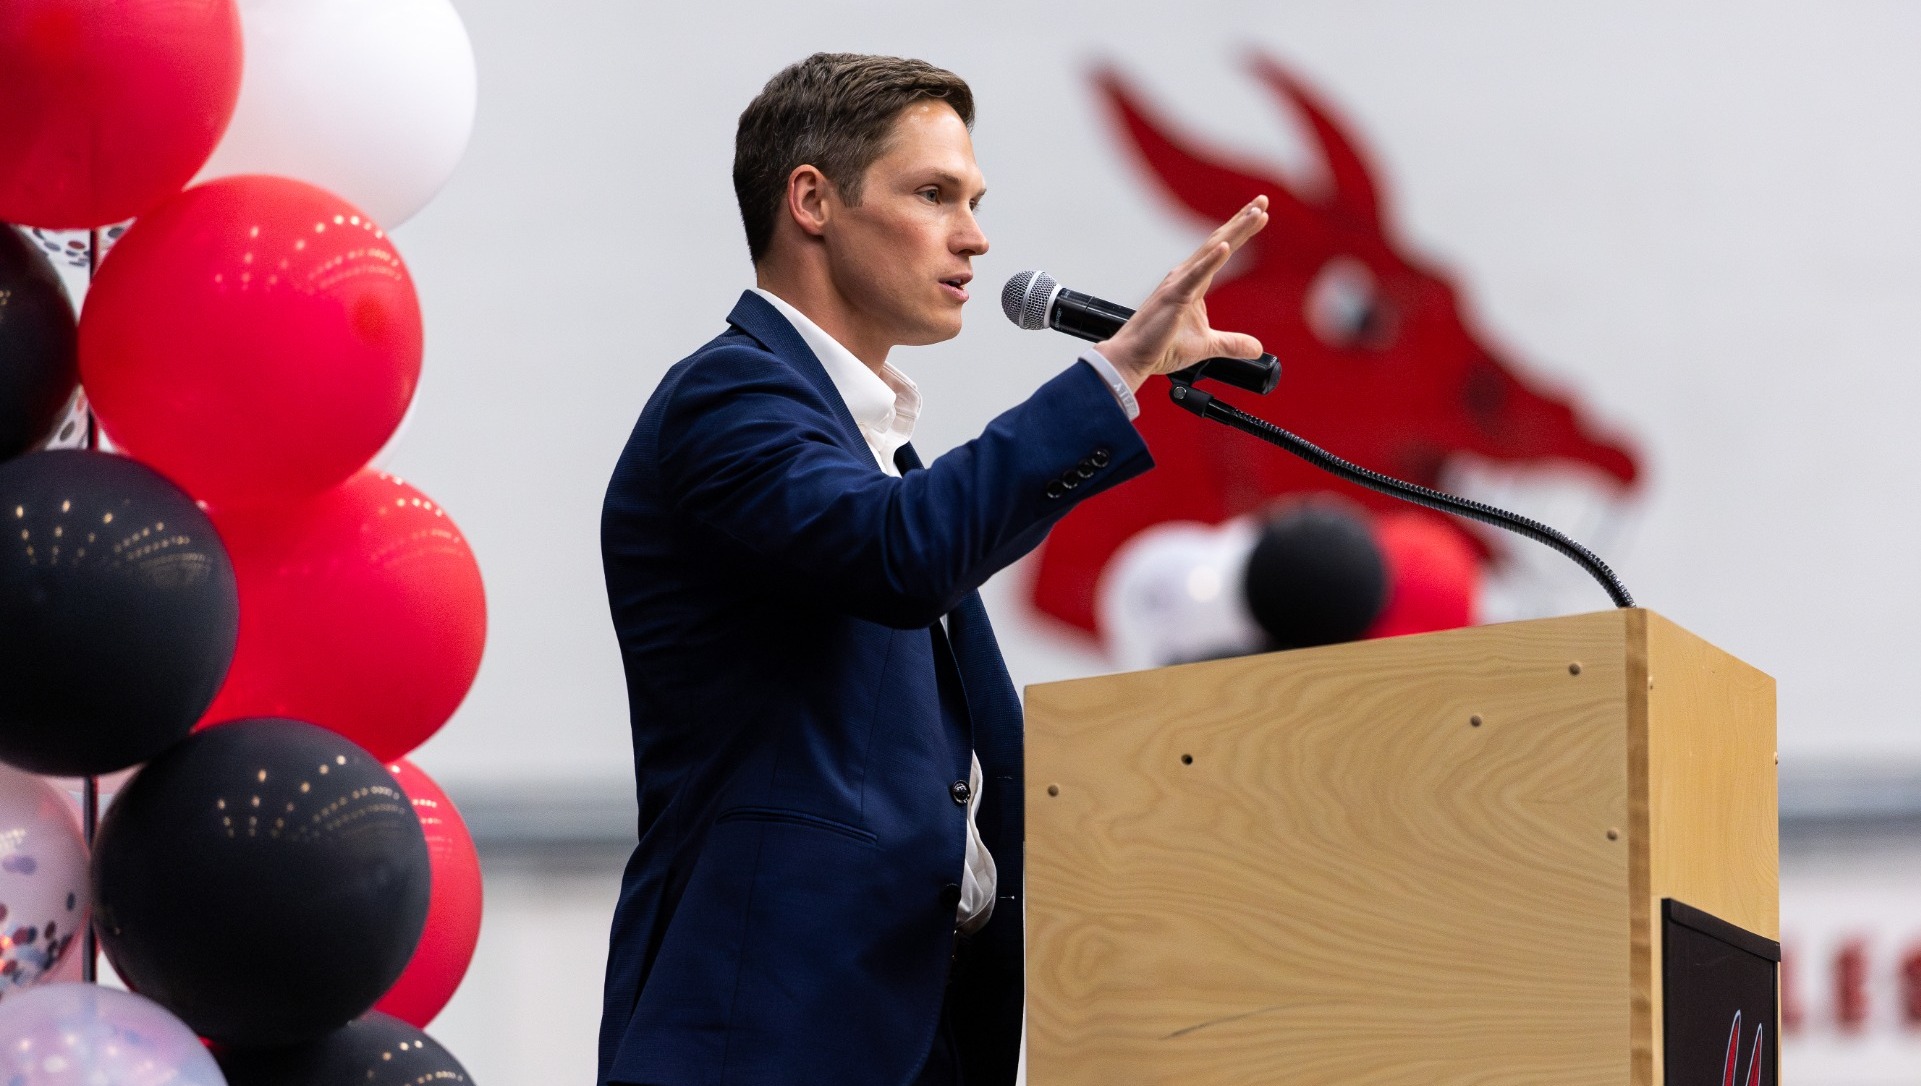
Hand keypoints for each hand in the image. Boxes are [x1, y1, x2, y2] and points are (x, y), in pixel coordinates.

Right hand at [1096, 196, 1268, 391]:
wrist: (1134, 357)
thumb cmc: (1162, 347)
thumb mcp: (1206, 345)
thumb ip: (1232, 344)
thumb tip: (1257, 349)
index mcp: (1194, 282)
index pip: (1221, 250)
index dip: (1241, 230)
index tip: (1261, 213)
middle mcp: (1186, 275)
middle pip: (1219, 241)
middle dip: (1242, 220)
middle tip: (1263, 200)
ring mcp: (1179, 283)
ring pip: (1211, 251)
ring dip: (1234, 231)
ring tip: (1255, 214)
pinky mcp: (1174, 297)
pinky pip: (1196, 276)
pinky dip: (1211, 260)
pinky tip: (1226, 247)